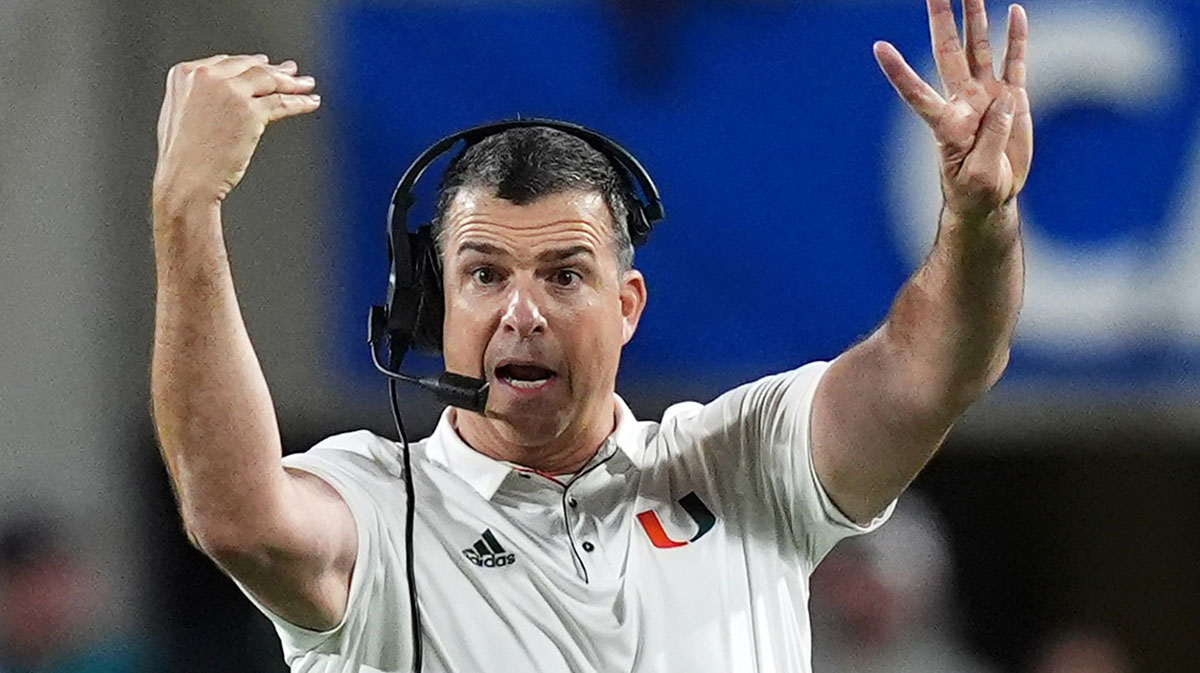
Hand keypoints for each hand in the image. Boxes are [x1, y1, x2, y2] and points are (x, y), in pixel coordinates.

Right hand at [153, 54, 319, 214]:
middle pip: (251, 68)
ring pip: (269, 81)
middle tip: (291, 72)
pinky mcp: (250, 111)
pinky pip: (282, 102)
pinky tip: (310, 102)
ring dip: (293, 83)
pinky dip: (300, 102)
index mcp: (187, 74)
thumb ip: (200, 96)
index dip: (251, 64)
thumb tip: (224, 95)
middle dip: (275, 70)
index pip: (228, 62)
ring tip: (307, 85)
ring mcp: (231, 92)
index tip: (266, 66)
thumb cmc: (182, 157)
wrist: (185, 179)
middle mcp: (208, 77)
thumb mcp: (181, 113)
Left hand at [875, 0, 1030, 222]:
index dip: (898, 71)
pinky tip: (1014, 12)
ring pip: (979, 47)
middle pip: (948, 52)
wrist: (991, 198)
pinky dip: (1015, 38)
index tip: (878, 47)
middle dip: (942, 20)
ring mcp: (987, 97)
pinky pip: (1014, 61)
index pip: (916, 91)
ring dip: (975, 17)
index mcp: (945, 124)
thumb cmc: (975, 192)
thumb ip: (991, 137)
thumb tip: (1006, 98)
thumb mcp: (979, 175)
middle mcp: (962, 102)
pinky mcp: (1012, 100)